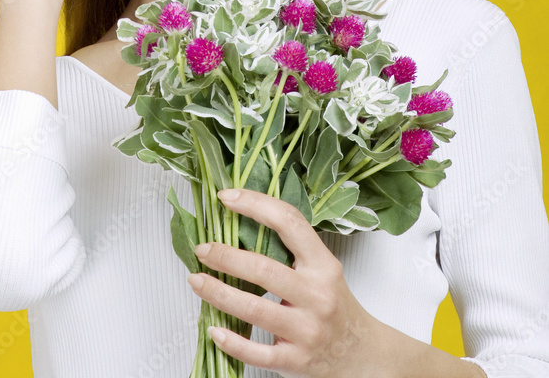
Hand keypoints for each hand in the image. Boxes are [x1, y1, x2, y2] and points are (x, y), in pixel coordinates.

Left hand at [186, 188, 386, 377]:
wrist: (362, 353)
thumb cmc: (336, 305)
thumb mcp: (324, 269)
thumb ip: (294, 249)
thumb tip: (243, 223)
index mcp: (323, 265)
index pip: (289, 222)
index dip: (255, 205)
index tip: (227, 197)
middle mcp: (317, 296)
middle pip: (263, 269)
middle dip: (225, 256)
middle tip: (202, 249)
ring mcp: (307, 330)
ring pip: (254, 308)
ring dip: (218, 293)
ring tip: (196, 281)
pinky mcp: (296, 361)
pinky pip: (257, 353)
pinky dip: (232, 342)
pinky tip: (214, 329)